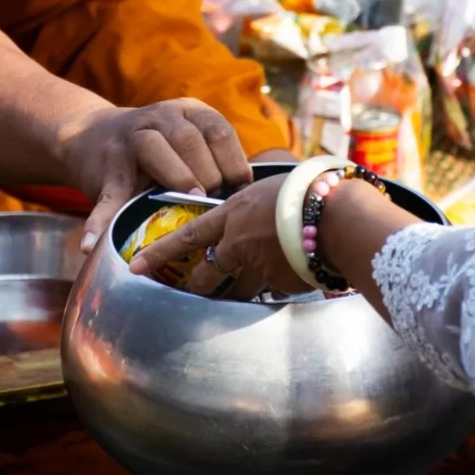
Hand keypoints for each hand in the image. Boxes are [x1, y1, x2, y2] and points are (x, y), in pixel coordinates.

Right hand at [63, 99, 252, 252]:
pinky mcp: (105, 173)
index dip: (233, 160)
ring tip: (190, 199)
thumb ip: (214, 159)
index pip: (217, 129)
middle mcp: (158, 118)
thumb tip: (251, 196)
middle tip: (215, 199)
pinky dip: (101, 222)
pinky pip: (108, 197)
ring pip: (153, 149)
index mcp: (187, 111)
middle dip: (207, 171)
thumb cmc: (159, 149)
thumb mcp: (187, 139)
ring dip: (176, 177)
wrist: (92, 136)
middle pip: (188, 139)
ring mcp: (128, 142)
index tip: (241, 188)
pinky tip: (93, 245)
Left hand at [127, 174, 311, 297]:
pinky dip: (282, 280)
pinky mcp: (279, 284)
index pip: (188, 234)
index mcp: (233, 214)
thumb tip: (257, 208)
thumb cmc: (310, 191)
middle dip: (201, 282)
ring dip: (246, 285)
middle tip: (194, 288)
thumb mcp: (273, 187)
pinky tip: (298, 269)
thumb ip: (256, 203)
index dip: (161, 251)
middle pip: (210, 271)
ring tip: (260, 279)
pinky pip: (275, 286)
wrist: (336, 216)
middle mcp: (238, 243)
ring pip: (242, 285)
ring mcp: (257, 267)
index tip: (137, 263)